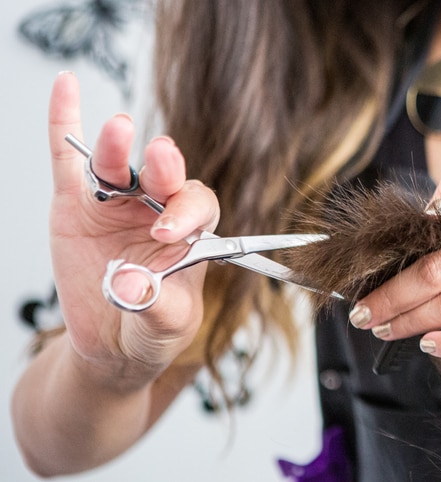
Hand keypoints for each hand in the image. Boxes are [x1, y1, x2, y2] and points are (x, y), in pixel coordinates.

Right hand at [48, 72, 218, 386]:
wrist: (113, 343)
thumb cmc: (151, 327)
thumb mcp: (165, 325)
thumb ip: (152, 305)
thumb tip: (127, 286)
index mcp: (190, 232)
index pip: (199, 206)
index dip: (188, 211)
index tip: (168, 231)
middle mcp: (157, 208)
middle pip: (164, 176)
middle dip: (165, 166)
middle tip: (160, 160)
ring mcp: (116, 203)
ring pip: (117, 166)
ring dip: (117, 146)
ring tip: (119, 130)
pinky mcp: (77, 204)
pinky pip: (69, 159)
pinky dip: (65, 123)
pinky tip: (66, 87)